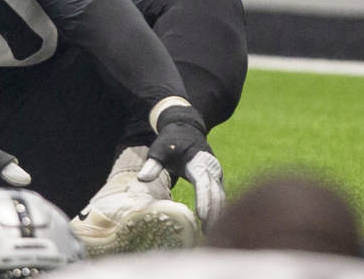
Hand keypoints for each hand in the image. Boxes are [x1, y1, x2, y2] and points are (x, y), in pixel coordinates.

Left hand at [137, 105, 224, 229]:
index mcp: (199, 161)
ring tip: (209, 234)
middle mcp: (212, 168)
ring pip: (221, 196)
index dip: (204, 199)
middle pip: (216, 193)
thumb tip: (142, 178)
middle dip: (213, 213)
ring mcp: (216, 175)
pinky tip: (211, 225)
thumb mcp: (160, 149)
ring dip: (217, 214)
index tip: (202, 216)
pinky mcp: (216, 181)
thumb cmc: (172, 141)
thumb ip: (153, 163)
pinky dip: (217, 210)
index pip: (204, 183)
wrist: (187, 129)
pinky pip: (219, 197)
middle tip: (207, 232)